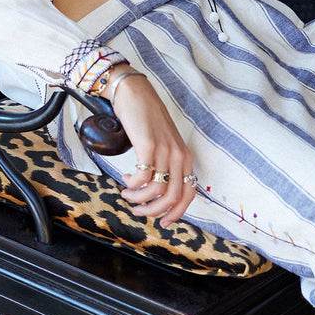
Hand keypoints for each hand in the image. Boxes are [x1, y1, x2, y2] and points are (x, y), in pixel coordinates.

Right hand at [112, 70, 195, 226]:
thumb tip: (154, 192)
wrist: (134, 92)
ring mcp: (164, 149)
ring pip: (156, 190)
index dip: (177, 213)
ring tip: (127, 194)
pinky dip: (131, 184)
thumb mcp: (162, 144)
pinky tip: (125, 178)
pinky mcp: (148, 144)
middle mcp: (178, 155)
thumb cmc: (146, 119)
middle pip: (172, 197)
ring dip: (138, 198)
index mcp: (184, 156)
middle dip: (153, 211)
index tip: (163, 223)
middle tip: (138, 211)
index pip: (189, 193)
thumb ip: (163, 164)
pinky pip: (142, 177)